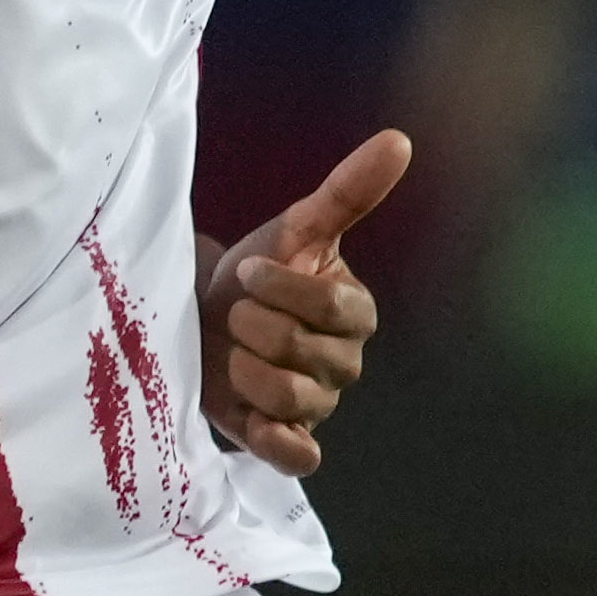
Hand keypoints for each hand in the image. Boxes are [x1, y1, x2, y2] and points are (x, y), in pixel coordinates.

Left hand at [205, 128, 409, 475]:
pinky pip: (300, 455)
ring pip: (292, 399)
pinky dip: (277, 441)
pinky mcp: (289, 442)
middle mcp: (346, 362)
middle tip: (234, 318)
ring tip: (230, 357)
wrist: (196, 323)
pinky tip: (253, 419)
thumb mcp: (293, 228)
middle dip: (251, 329)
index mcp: (356, 313)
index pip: (331, 308)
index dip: (281, 290)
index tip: (246, 274)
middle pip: (302, 352)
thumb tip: (400, 140)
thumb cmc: (248, 276)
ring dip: (245, 373)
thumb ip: (349, 191)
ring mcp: (320, 406)